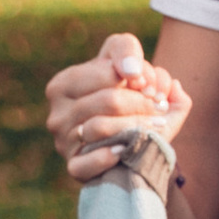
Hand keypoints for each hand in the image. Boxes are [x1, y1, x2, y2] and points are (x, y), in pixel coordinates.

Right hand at [46, 32, 189, 182]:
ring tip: (157, 125)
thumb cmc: (126, 94)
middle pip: (109, 101)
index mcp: (63, 83)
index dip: (139, 78)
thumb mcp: (126, 62)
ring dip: (138, 126)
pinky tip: (125, 149)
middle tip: (161, 107)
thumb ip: (127, 50)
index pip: (108, 73)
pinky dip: (108, 157)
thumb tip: (132, 72)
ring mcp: (62, 142)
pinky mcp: (73, 167)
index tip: (153, 87)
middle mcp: (57, 113)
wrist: (130, 137)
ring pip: (102, 129)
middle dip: (143, 103)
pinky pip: (85, 164)